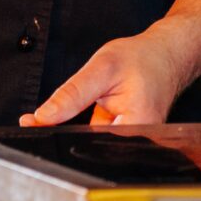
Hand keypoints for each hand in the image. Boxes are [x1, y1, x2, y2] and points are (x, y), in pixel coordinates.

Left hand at [22, 24, 197, 126]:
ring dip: (68, 130)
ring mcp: (130, 138)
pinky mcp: (123, 133)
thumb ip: (72, 94)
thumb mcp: (102, 68)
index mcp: (135, 126)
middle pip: (89, 146)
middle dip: (61, 136)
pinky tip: (74, 115)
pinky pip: (96, 134)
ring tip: (55, 117)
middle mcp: (136, 139)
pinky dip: (80, 126)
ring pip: (90, 141)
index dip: (59, 137)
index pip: (88, 142)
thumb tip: (43, 118)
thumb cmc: (143, 58)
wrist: (167, 54)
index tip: (34, 127)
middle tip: (35, 122)